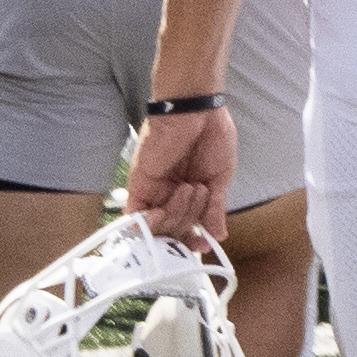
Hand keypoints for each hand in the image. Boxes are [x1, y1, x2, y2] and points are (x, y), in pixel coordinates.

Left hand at [125, 107, 234, 245]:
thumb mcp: (220, 176)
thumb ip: (215, 208)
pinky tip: (160, 215)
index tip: (204, 246)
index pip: (189, 228)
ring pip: (159, 226)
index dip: (194, 241)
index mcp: (191, 195)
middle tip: (201, 194)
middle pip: (174, 230)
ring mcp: (154, 193)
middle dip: (190, 220)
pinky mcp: (139, 186)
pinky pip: (135, 216)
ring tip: (192, 187)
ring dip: (177, 214)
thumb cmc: (213, 135)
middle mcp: (171, 197)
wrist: (195, 110)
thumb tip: (219, 236)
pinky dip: (146, 224)